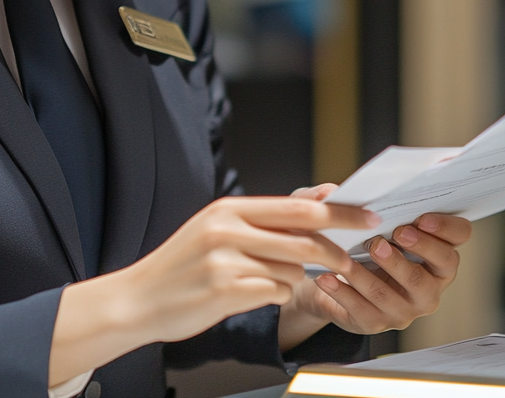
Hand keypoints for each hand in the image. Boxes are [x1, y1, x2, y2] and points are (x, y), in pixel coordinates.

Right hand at [49, 194, 376, 386]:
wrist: (138, 298)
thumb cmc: (184, 265)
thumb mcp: (216, 231)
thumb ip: (260, 223)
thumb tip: (315, 209)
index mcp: (230, 208)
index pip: (296, 206)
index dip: (337, 210)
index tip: (366, 214)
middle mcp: (228, 228)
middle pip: (303, 233)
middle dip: (337, 243)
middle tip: (354, 253)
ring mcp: (226, 260)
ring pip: (292, 268)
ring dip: (300, 277)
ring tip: (280, 278)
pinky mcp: (225, 291)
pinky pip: (275, 293)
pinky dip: (277, 295)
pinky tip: (257, 294)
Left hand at [277, 183, 471, 349]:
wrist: (326, 276)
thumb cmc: (352, 239)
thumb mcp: (354, 217)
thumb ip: (350, 202)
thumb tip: (332, 192)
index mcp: (434, 250)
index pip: (459, 236)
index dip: (446, 227)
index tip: (421, 218)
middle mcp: (429, 282)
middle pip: (439, 266)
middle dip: (418, 248)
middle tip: (393, 234)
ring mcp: (406, 307)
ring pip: (394, 293)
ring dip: (368, 275)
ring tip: (347, 259)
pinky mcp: (377, 323)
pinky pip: (363, 310)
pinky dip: (343, 292)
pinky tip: (326, 277)